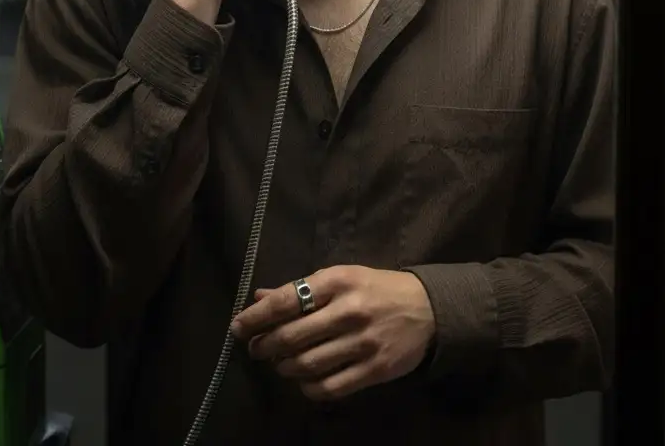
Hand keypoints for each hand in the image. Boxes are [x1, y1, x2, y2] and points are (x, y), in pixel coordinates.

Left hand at [230, 265, 434, 401]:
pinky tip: (304, 381)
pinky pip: (330, 387)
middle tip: (255, 348)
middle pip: (292, 336)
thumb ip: (301, 289)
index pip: (286, 300)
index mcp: (337, 282)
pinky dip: (308, 388)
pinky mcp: (374, 370)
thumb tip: (259, 297)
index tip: (238, 327)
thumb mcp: (340, 278)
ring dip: (284, 367)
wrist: (427, 309)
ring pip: (307, 364)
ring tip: (279, 363)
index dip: (256, 317)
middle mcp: (348, 311)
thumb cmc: (375, 288)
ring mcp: (362, 343)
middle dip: (264, 345)